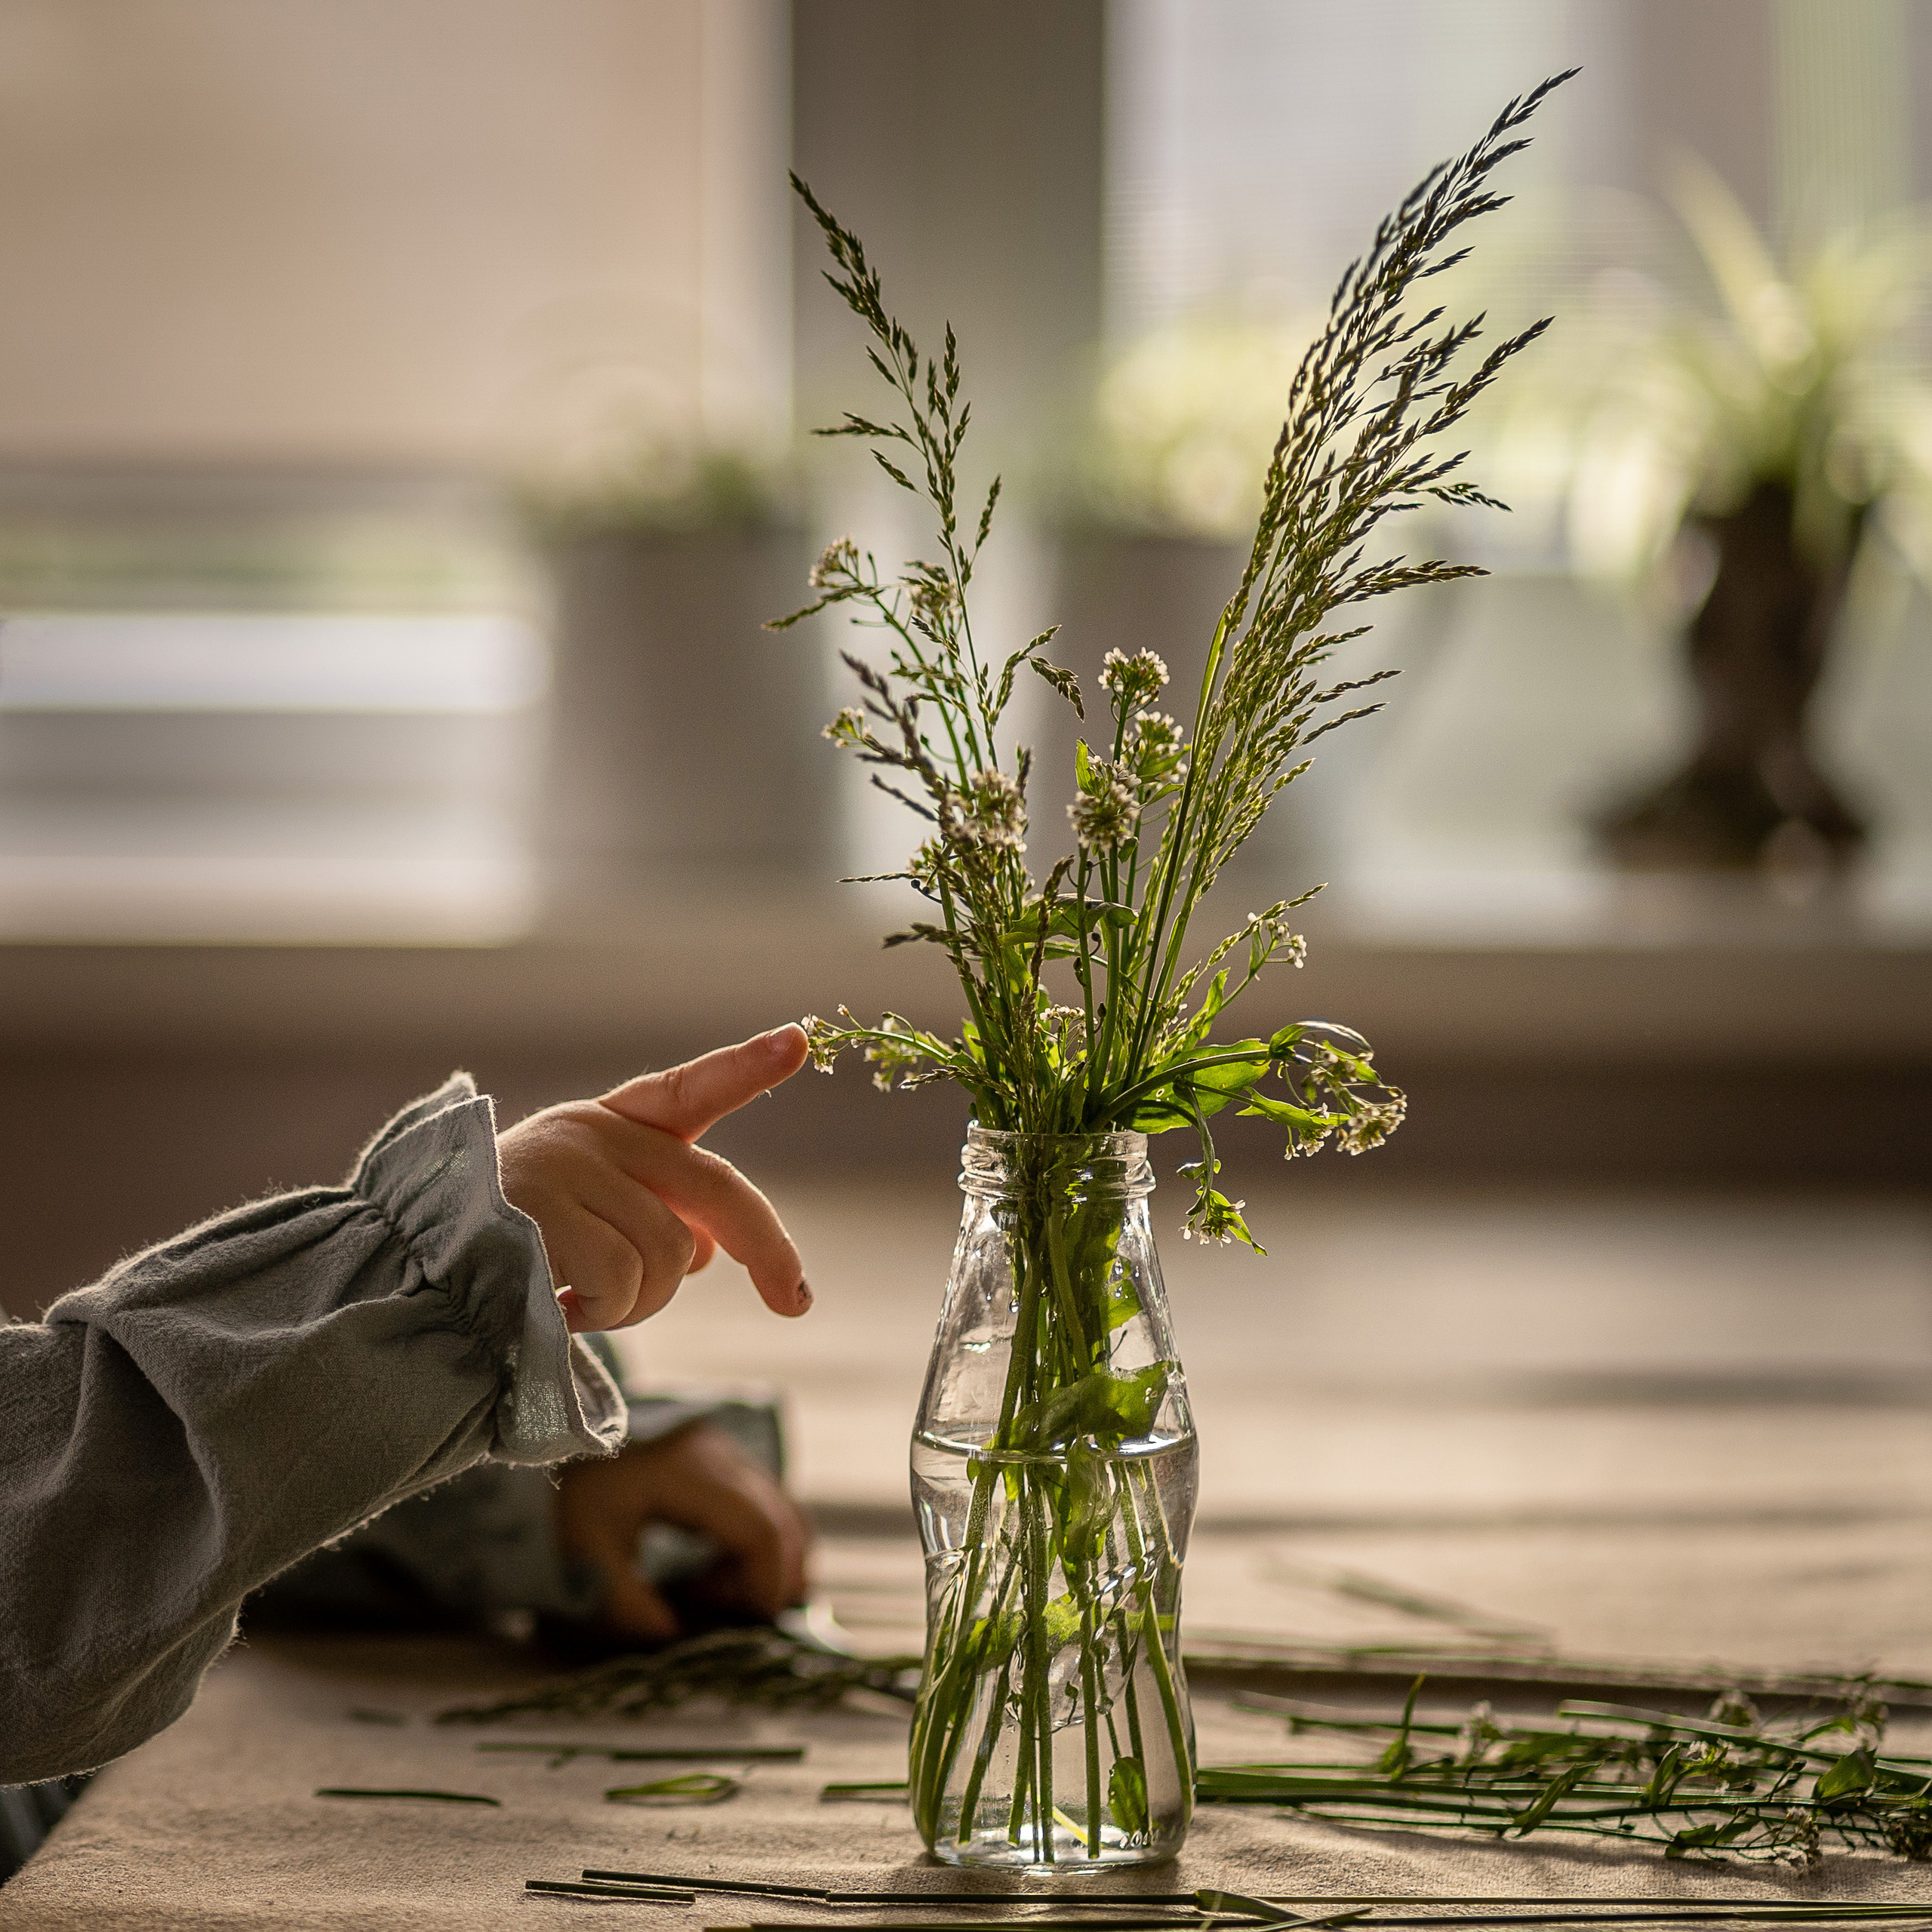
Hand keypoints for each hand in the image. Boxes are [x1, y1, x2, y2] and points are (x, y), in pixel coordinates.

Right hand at [497, 1024, 811, 1332]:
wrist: (406, 1277)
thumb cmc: (507, 1255)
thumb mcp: (586, 1221)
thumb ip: (652, 1218)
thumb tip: (708, 1251)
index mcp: (609, 1127)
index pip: (689, 1088)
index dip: (748, 1065)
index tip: (800, 1038)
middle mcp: (594, 1132)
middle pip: (716, 1188)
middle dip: (768, 1249)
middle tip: (794, 1302)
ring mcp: (568, 1163)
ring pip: (669, 1255)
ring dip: (638, 1305)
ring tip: (578, 1303)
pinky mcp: (542, 1204)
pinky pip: (622, 1281)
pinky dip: (600, 1317)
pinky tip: (555, 1308)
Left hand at [553, 1423, 812, 1643]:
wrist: (551, 1447)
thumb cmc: (567, 1502)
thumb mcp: (582, 1556)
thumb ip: (625, 1605)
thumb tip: (673, 1633)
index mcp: (685, 1473)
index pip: (758, 1530)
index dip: (766, 1583)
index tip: (751, 1623)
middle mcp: (716, 1453)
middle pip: (784, 1521)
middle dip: (770, 1578)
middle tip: (722, 1611)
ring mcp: (725, 1451)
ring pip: (784, 1512)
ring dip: (770, 1562)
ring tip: (713, 1589)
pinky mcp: (726, 1460)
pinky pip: (769, 1506)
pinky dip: (760, 1545)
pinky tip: (715, 1569)